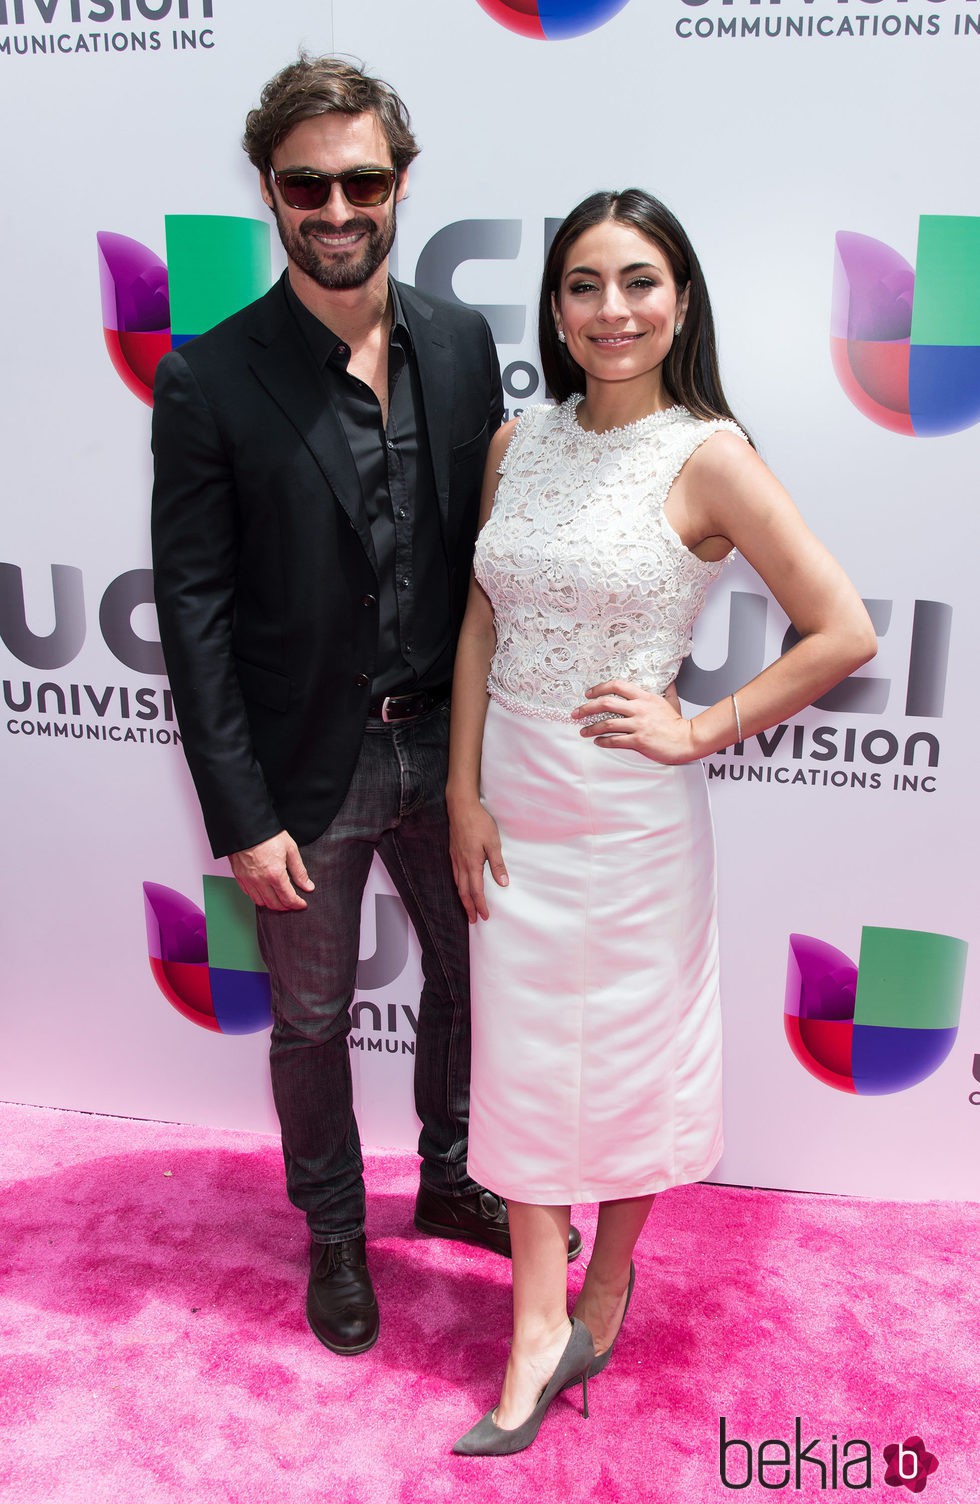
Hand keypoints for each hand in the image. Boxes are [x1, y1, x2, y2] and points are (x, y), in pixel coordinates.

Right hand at [229, 831, 314, 910]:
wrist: (247, 826)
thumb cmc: (268, 835)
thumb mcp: (290, 849)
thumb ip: (299, 871)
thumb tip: (308, 886)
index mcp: (275, 874)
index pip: (288, 898)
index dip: (297, 904)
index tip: (302, 904)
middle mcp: (260, 881)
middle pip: (274, 904)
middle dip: (286, 906)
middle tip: (293, 903)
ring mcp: (248, 880)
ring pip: (261, 902)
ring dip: (272, 904)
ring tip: (280, 899)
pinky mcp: (239, 877)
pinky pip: (249, 895)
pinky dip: (259, 897)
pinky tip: (265, 892)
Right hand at [449, 800, 507, 922]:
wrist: (461, 807)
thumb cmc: (479, 822)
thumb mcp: (493, 843)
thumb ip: (497, 864)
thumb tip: (503, 883)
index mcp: (472, 863)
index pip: (476, 891)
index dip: (480, 905)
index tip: (484, 916)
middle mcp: (461, 864)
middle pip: (463, 892)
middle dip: (468, 907)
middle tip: (473, 920)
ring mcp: (455, 858)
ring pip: (457, 884)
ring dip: (462, 898)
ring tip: (467, 907)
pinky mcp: (453, 852)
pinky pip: (454, 874)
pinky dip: (458, 885)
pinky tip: (460, 885)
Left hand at [571, 679, 696, 763]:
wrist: (688, 739)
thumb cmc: (678, 723)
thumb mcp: (671, 701)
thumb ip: (667, 689)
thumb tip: (669, 679)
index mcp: (644, 697)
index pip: (616, 686)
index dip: (599, 688)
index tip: (589, 694)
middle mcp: (639, 709)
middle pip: (605, 704)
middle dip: (586, 708)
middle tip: (576, 713)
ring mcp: (638, 725)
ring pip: (606, 724)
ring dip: (591, 728)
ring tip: (583, 731)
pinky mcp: (639, 741)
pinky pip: (615, 741)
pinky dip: (603, 742)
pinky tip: (597, 742)